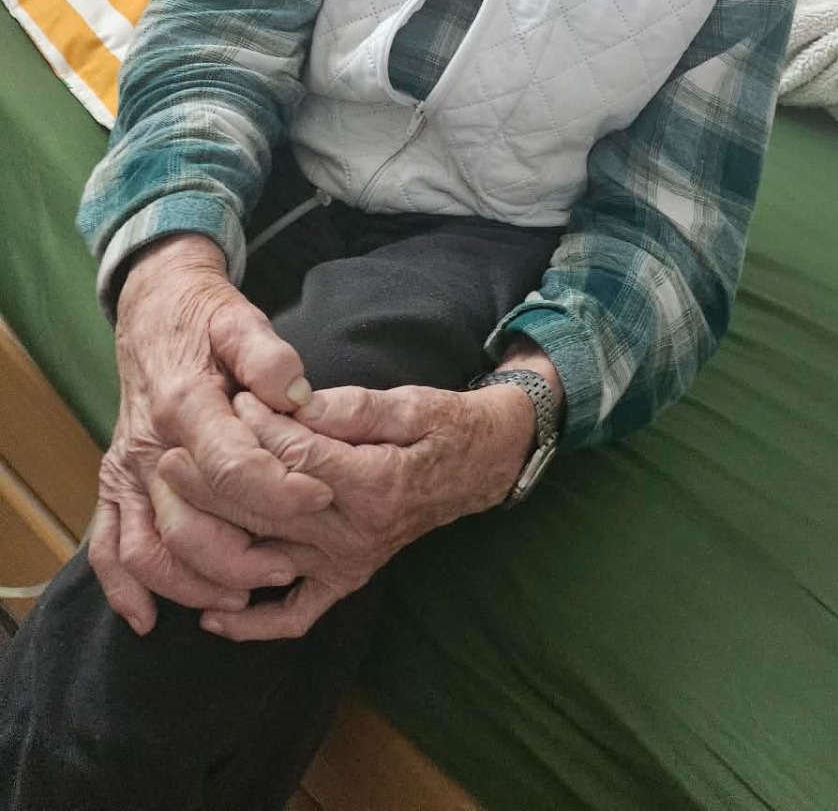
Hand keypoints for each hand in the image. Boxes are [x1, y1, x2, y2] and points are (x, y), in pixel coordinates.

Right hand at [90, 234, 333, 634]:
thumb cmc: (206, 319)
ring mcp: (128, 468)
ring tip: (243, 595)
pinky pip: (109, 546)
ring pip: (148, 548)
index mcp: (185, 403)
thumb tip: (296, 395)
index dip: (279, 489)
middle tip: (291, 566)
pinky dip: (125, 588)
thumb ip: (268, 355)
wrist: (153, 311)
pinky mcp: (116, 482)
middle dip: (241, 556)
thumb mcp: (241, 319)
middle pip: (188, 523)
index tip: (322, 497)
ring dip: (192, 583)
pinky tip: (151, 618)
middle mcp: (150, 445)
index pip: (231, 464)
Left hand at [156, 381, 536, 641]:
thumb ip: (350, 406)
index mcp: (376, 484)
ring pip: (266, 557)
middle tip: (172, 450)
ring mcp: (350, 562)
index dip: (258, 427)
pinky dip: (253, 626)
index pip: (297, 459)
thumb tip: (291, 401)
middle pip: (269, 509)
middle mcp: (358, 533)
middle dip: (214, 479)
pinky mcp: (347, 578)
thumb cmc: (443, 426)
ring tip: (172, 505)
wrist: (480, 467)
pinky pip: (295, 617)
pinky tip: (212, 617)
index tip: (231, 397)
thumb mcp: (408, 401)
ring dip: (213, 537)